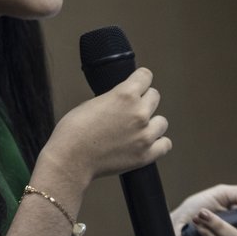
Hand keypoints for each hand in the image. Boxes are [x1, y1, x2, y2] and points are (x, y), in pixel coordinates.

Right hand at [39, 67, 171, 185]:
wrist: (71, 159)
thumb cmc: (74, 131)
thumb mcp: (92, 102)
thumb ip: (113, 99)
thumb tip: (121, 102)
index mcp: (125, 95)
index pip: (146, 76)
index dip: (140, 80)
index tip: (138, 84)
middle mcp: (139, 112)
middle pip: (155, 97)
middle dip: (144, 101)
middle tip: (132, 110)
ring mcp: (145, 135)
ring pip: (162, 121)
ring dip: (152, 123)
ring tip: (139, 129)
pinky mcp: (145, 155)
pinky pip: (165, 144)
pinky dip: (158, 143)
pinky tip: (148, 143)